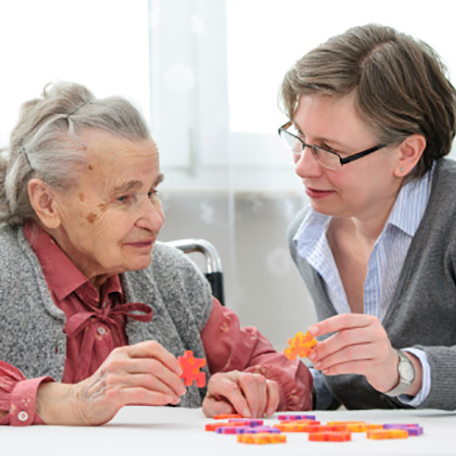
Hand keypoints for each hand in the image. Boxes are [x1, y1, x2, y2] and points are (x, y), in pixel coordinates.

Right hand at [36, 341, 185, 424]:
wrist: (79, 402)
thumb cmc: (106, 386)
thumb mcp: (122, 368)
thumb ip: (141, 366)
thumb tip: (172, 371)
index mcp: (123, 351)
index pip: (152, 347)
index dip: (169, 357)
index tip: (179, 370)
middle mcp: (119, 361)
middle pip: (154, 365)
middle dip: (173, 377)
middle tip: (182, 387)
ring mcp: (115, 376)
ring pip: (150, 379)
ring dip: (168, 389)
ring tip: (175, 397)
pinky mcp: (113, 393)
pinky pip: (142, 393)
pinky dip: (158, 397)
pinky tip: (166, 400)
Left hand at [202, 370, 278, 417]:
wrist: (221, 400)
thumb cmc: (216, 404)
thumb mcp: (209, 409)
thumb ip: (217, 409)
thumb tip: (231, 410)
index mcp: (218, 381)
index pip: (231, 387)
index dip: (240, 402)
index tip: (246, 416)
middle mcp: (234, 375)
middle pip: (248, 380)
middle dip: (253, 401)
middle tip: (252, 418)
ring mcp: (248, 376)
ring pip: (260, 380)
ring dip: (261, 401)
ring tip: (256, 416)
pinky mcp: (260, 382)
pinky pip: (271, 385)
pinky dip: (273, 398)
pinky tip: (268, 411)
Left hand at [307, 314, 398, 391]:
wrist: (390, 367)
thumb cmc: (367, 348)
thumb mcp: (356, 336)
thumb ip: (338, 335)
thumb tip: (312, 343)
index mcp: (369, 320)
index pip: (344, 320)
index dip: (326, 325)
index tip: (310, 331)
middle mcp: (376, 332)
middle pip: (344, 337)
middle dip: (325, 346)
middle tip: (312, 354)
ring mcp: (379, 349)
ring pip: (347, 353)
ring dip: (329, 359)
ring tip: (318, 364)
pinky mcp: (377, 365)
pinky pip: (352, 366)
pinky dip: (337, 368)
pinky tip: (327, 370)